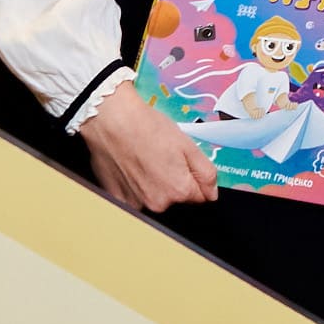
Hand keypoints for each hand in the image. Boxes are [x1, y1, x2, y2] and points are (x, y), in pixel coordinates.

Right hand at [79, 81, 218, 213]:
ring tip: (145, 158)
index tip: (182, 163)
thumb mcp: (188, 144)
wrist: (111, 120)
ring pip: (154, 198)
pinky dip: (134, 185)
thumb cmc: (146, 127)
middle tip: (161, 157)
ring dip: (153, 184)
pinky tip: (131, 166)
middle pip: (175, 199)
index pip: (199, 196)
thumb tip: (212, 192)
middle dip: (173, 181)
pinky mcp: (117, 198)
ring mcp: (136, 203)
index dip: (193, 178)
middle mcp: (158, 203)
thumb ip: (206, 173)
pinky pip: (133, 197)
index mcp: (179, 190)